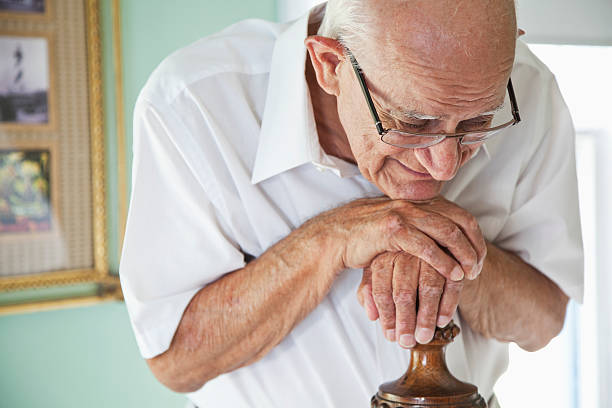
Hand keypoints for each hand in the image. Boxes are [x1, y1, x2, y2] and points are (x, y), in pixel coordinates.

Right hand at [315, 196, 485, 280]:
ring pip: (447, 232)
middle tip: (477, 270)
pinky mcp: (392, 229)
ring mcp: (404, 214)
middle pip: (460, 223)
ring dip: (463, 255)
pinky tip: (451, 274)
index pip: (462, 216)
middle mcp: (416, 204)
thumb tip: (449, 243)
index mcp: (421, 202)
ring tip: (468, 275)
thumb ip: (423, 230)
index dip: (476, 239)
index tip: (480, 260)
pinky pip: (426, 245)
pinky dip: (442, 261)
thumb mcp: (401, 230)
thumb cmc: (370, 237)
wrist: (337, 236)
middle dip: (474, 249)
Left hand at [356, 252, 463, 346]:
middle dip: (406, 320)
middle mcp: (406, 255)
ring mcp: (430, 257)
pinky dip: (447, 305)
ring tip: (423, 336)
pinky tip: (442, 322)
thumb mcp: (376, 275)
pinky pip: (451, 285)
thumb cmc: (397, 265)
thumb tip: (372, 316)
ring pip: (429, 289)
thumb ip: (369, 294)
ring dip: (426, 317)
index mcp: (384, 259)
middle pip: (404, 292)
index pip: (381, 291)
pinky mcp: (452, 260)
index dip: (386, 317)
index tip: (391, 336)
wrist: (426, 245)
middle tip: (406, 341)